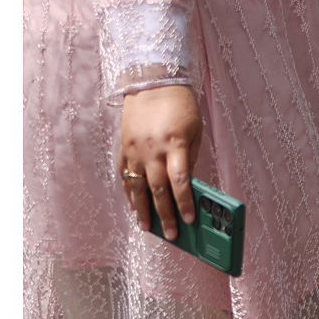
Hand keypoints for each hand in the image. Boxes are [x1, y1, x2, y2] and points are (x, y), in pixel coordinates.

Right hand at [119, 84, 201, 237]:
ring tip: (148, 229)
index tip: (189, 220)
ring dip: (142, 210)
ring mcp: (134, 151)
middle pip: (157, 190)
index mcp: (175, 145)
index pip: (180, 182)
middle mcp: (152, 150)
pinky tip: (134, 206)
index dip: (184, 203)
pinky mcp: (124, 148)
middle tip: (172, 234)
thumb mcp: (195, 132)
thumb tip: (187, 187)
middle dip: (165, 214)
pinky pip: (126, 176)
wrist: (152, 84)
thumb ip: (190, 160)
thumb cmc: (181, 108)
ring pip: (137, 187)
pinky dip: (130, 193)